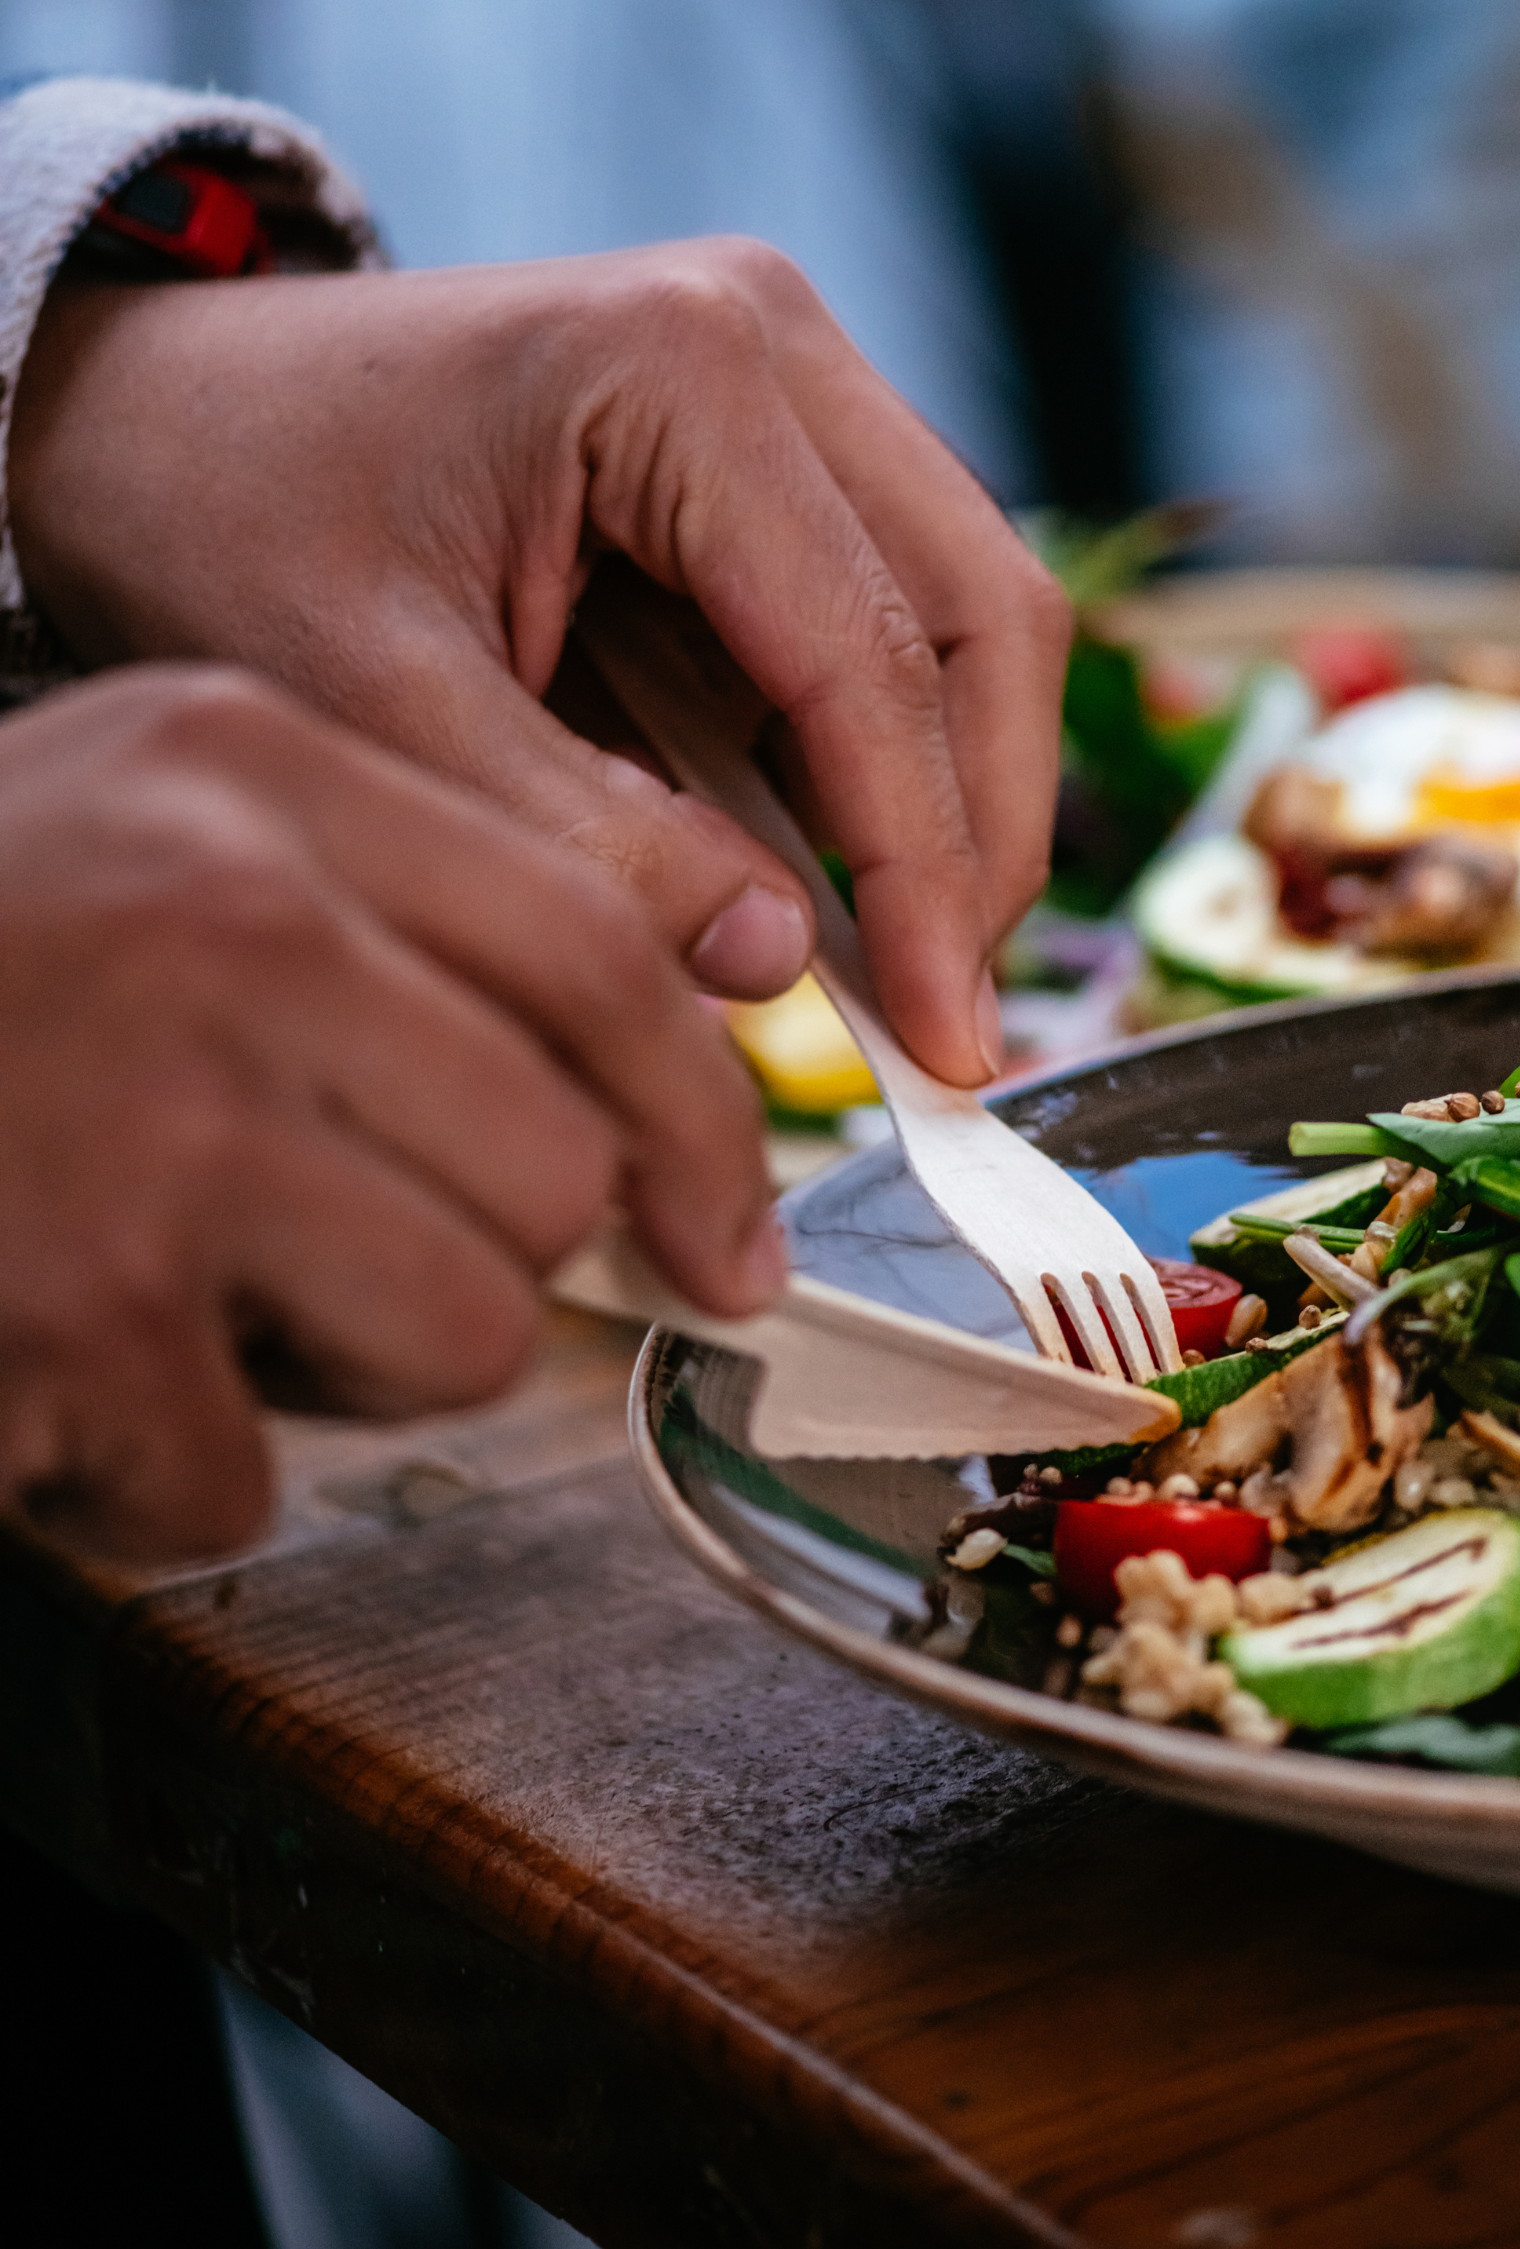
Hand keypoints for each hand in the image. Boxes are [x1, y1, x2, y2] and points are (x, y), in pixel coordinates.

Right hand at [0, 667, 777, 1560]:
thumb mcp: (147, 832)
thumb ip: (387, 918)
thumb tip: (648, 1089)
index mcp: (254, 772)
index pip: (598, 946)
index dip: (700, 1114)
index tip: (724, 1227)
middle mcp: (219, 915)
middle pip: (554, 1163)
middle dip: (494, 1258)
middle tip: (359, 1254)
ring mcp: (142, 1108)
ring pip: (460, 1326)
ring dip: (349, 1367)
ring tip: (204, 1308)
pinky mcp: (66, 1300)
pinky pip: (250, 1476)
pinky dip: (168, 1473)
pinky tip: (65, 1378)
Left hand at [11, 244, 1072, 1085]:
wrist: (151, 406)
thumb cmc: (227, 515)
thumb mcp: (372, 704)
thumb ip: (581, 843)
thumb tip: (778, 960)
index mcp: (683, 368)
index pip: (875, 653)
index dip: (927, 866)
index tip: (942, 1040)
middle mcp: (772, 340)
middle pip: (987, 612)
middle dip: (980, 831)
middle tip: (945, 1015)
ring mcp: (787, 381)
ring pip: (965, 616)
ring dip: (944, 797)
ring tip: (894, 971)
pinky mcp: (772, 446)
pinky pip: (884, 616)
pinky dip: (875, 757)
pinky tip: (822, 874)